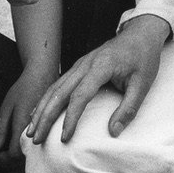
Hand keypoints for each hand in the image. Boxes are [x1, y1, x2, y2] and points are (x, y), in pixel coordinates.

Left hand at [0, 59, 58, 162]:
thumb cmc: (24, 89)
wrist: (44, 74)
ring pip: (36, 159)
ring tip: (9, 171)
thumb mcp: (7, 108)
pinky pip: (42, 152)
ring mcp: (47, 132)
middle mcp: (38, 132)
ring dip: (21, 168)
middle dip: (10, 167)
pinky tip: (22, 162)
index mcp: (25, 126)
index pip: (15, 154)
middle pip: (26, 160)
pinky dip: (30, 160)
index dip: (4, 160)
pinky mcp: (51, 131)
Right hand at [27, 14, 169, 144]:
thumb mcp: (143, 84)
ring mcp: (80, 64)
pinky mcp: (79, 66)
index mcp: (101, 67)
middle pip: (59, 92)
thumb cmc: (143, 58)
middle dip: (45, 116)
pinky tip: (38, 112)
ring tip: (30, 130)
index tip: (64, 138)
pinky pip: (58, 84)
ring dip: (41, 109)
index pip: (80, 96)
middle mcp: (85, 64)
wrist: (140, 34)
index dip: (70, 118)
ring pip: (55, 88)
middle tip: (35, 138)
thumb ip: (129, 108)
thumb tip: (113, 132)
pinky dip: (46, 99)